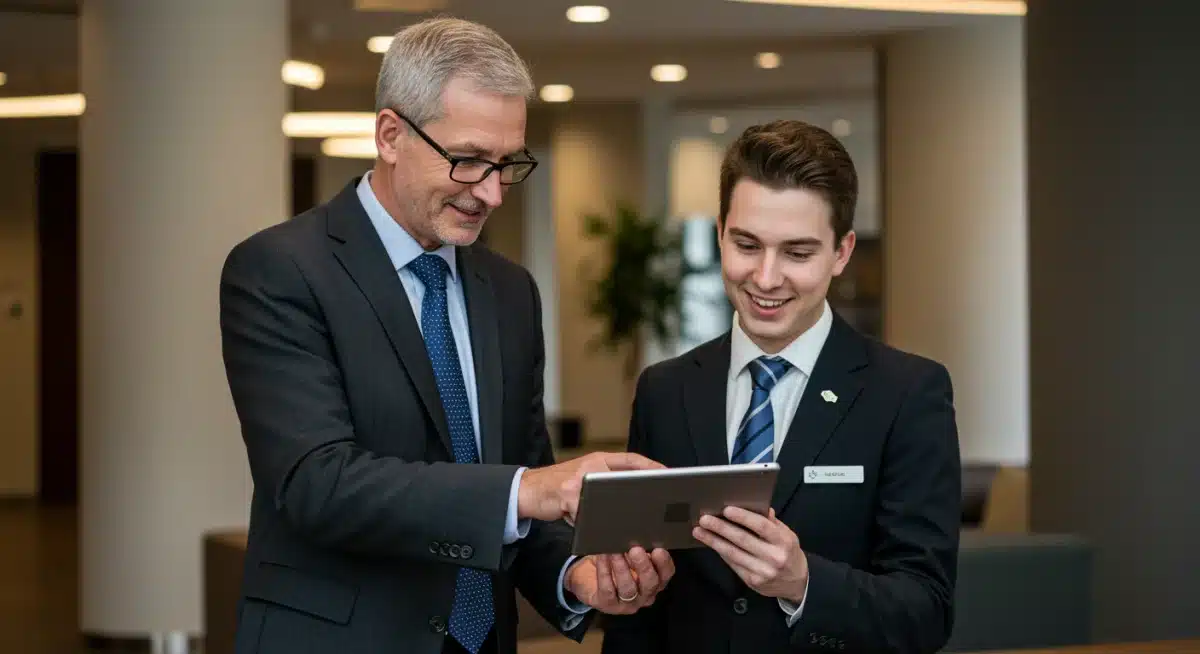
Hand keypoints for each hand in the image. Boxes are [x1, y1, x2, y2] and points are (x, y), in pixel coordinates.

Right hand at [517, 452, 664, 522]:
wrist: (527, 490)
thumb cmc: (558, 488)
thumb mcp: (584, 480)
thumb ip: (603, 484)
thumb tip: (631, 499)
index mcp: (597, 460)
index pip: (631, 459)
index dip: (651, 466)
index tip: (669, 475)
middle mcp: (590, 465)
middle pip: (624, 475)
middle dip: (643, 488)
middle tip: (661, 501)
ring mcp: (578, 480)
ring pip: (607, 496)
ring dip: (621, 510)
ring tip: (637, 523)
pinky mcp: (567, 495)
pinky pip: (588, 512)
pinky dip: (596, 522)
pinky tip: (603, 533)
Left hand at [565, 547, 674, 614]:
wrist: (589, 577)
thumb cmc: (613, 561)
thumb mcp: (627, 552)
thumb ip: (637, 546)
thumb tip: (638, 531)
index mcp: (655, 580)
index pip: (666, 574)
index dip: (664, 563)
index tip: (658, 550)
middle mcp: (644, 595)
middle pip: (650, 584)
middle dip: (644, 566)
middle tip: (635, 550)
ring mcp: (627, 604)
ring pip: (628, 588)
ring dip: (622, 568)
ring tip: (615, 551)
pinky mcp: (608, 605)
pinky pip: (607, 589)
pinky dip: (605, 571)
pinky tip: (603, 556)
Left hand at [693, 507, 807, 603]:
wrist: (798, 582)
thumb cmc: (789, 552)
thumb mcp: (787, 534)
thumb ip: (770, 522)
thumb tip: (754, 506)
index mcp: (784, 541)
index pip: (761, 526)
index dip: (743, 517)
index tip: (726, 510)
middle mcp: (774, 557)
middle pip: (743, 540)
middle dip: (721, 528)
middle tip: (704, 519)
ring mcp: (763, 571)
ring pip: (733, 554)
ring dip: (714, 541)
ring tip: (699, 531)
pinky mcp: (753, 581)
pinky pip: (733, 564)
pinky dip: (721, 552)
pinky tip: (711, 543)